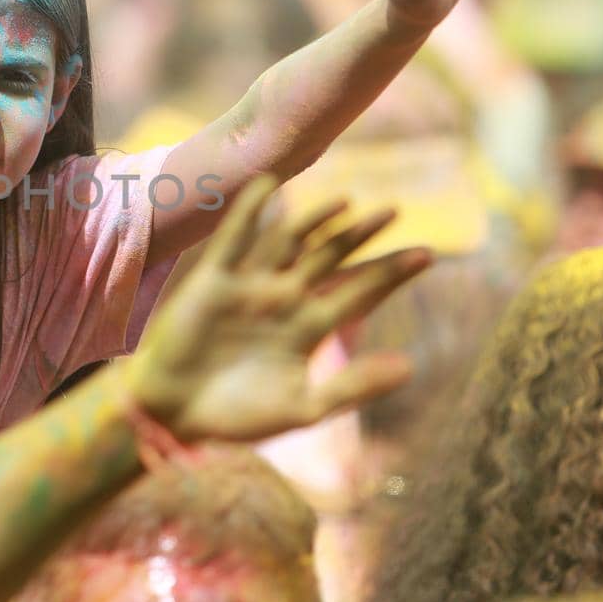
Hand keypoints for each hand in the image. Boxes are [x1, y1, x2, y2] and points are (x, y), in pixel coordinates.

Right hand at [126, 176, 429, 443]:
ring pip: (289, 243)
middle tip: (395, 211)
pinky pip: (236, 239)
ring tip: (346, 202)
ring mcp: (250, 288)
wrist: (175, 414)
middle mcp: (283, 301)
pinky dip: (252, 212)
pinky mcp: (215, 282)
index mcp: (307, 329)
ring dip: (316, 221)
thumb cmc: (237, 415)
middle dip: (360, 237)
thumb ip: (353, 386)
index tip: (427, 255)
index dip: (390, 273)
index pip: (357, 293)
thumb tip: (411, 368)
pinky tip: (271, 185)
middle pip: (329, 259)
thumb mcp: (303, 407)